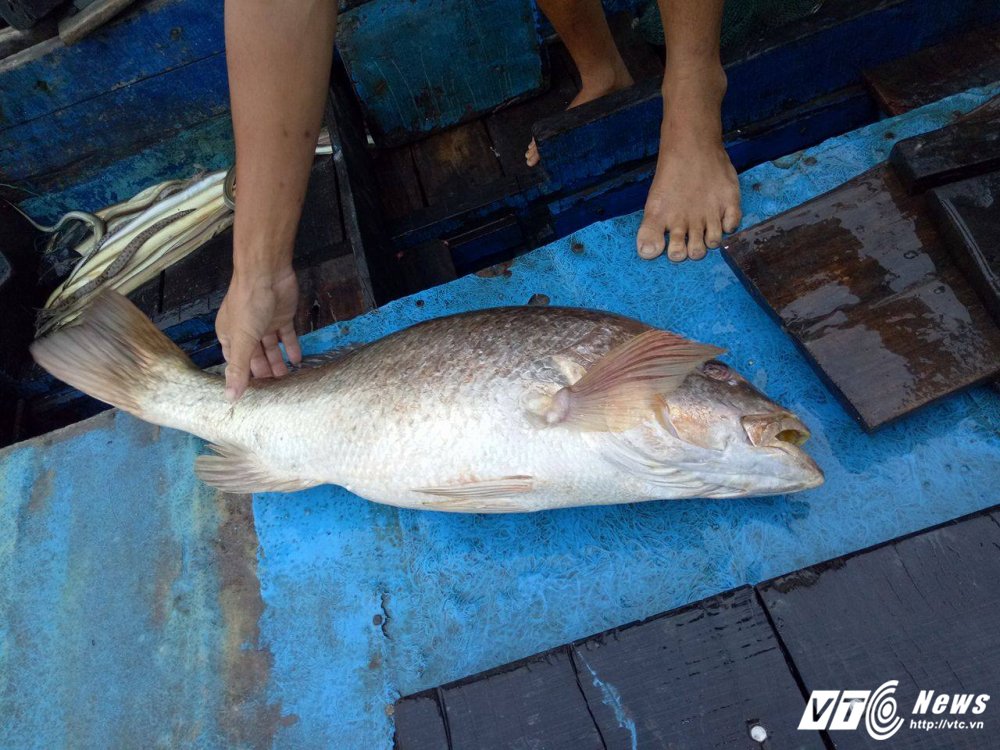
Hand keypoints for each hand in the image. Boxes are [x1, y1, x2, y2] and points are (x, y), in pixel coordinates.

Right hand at [215, 266, 301, 400]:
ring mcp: (264, 323)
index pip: (235, 362)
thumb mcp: (242, 340)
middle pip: (255, 356)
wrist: (267, 274)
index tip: (254, 393)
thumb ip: (239, 369)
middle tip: (275, 390)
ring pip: (271, 348)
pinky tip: (298, 361)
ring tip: (287, 380)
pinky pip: (287, 336)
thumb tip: (230, 398)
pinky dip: (291, 348)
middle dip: (263, 372)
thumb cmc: (248, 305)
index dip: (244, 376)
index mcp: (229, 335)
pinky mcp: (282, 317)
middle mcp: (245, 330)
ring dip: (278, 363)